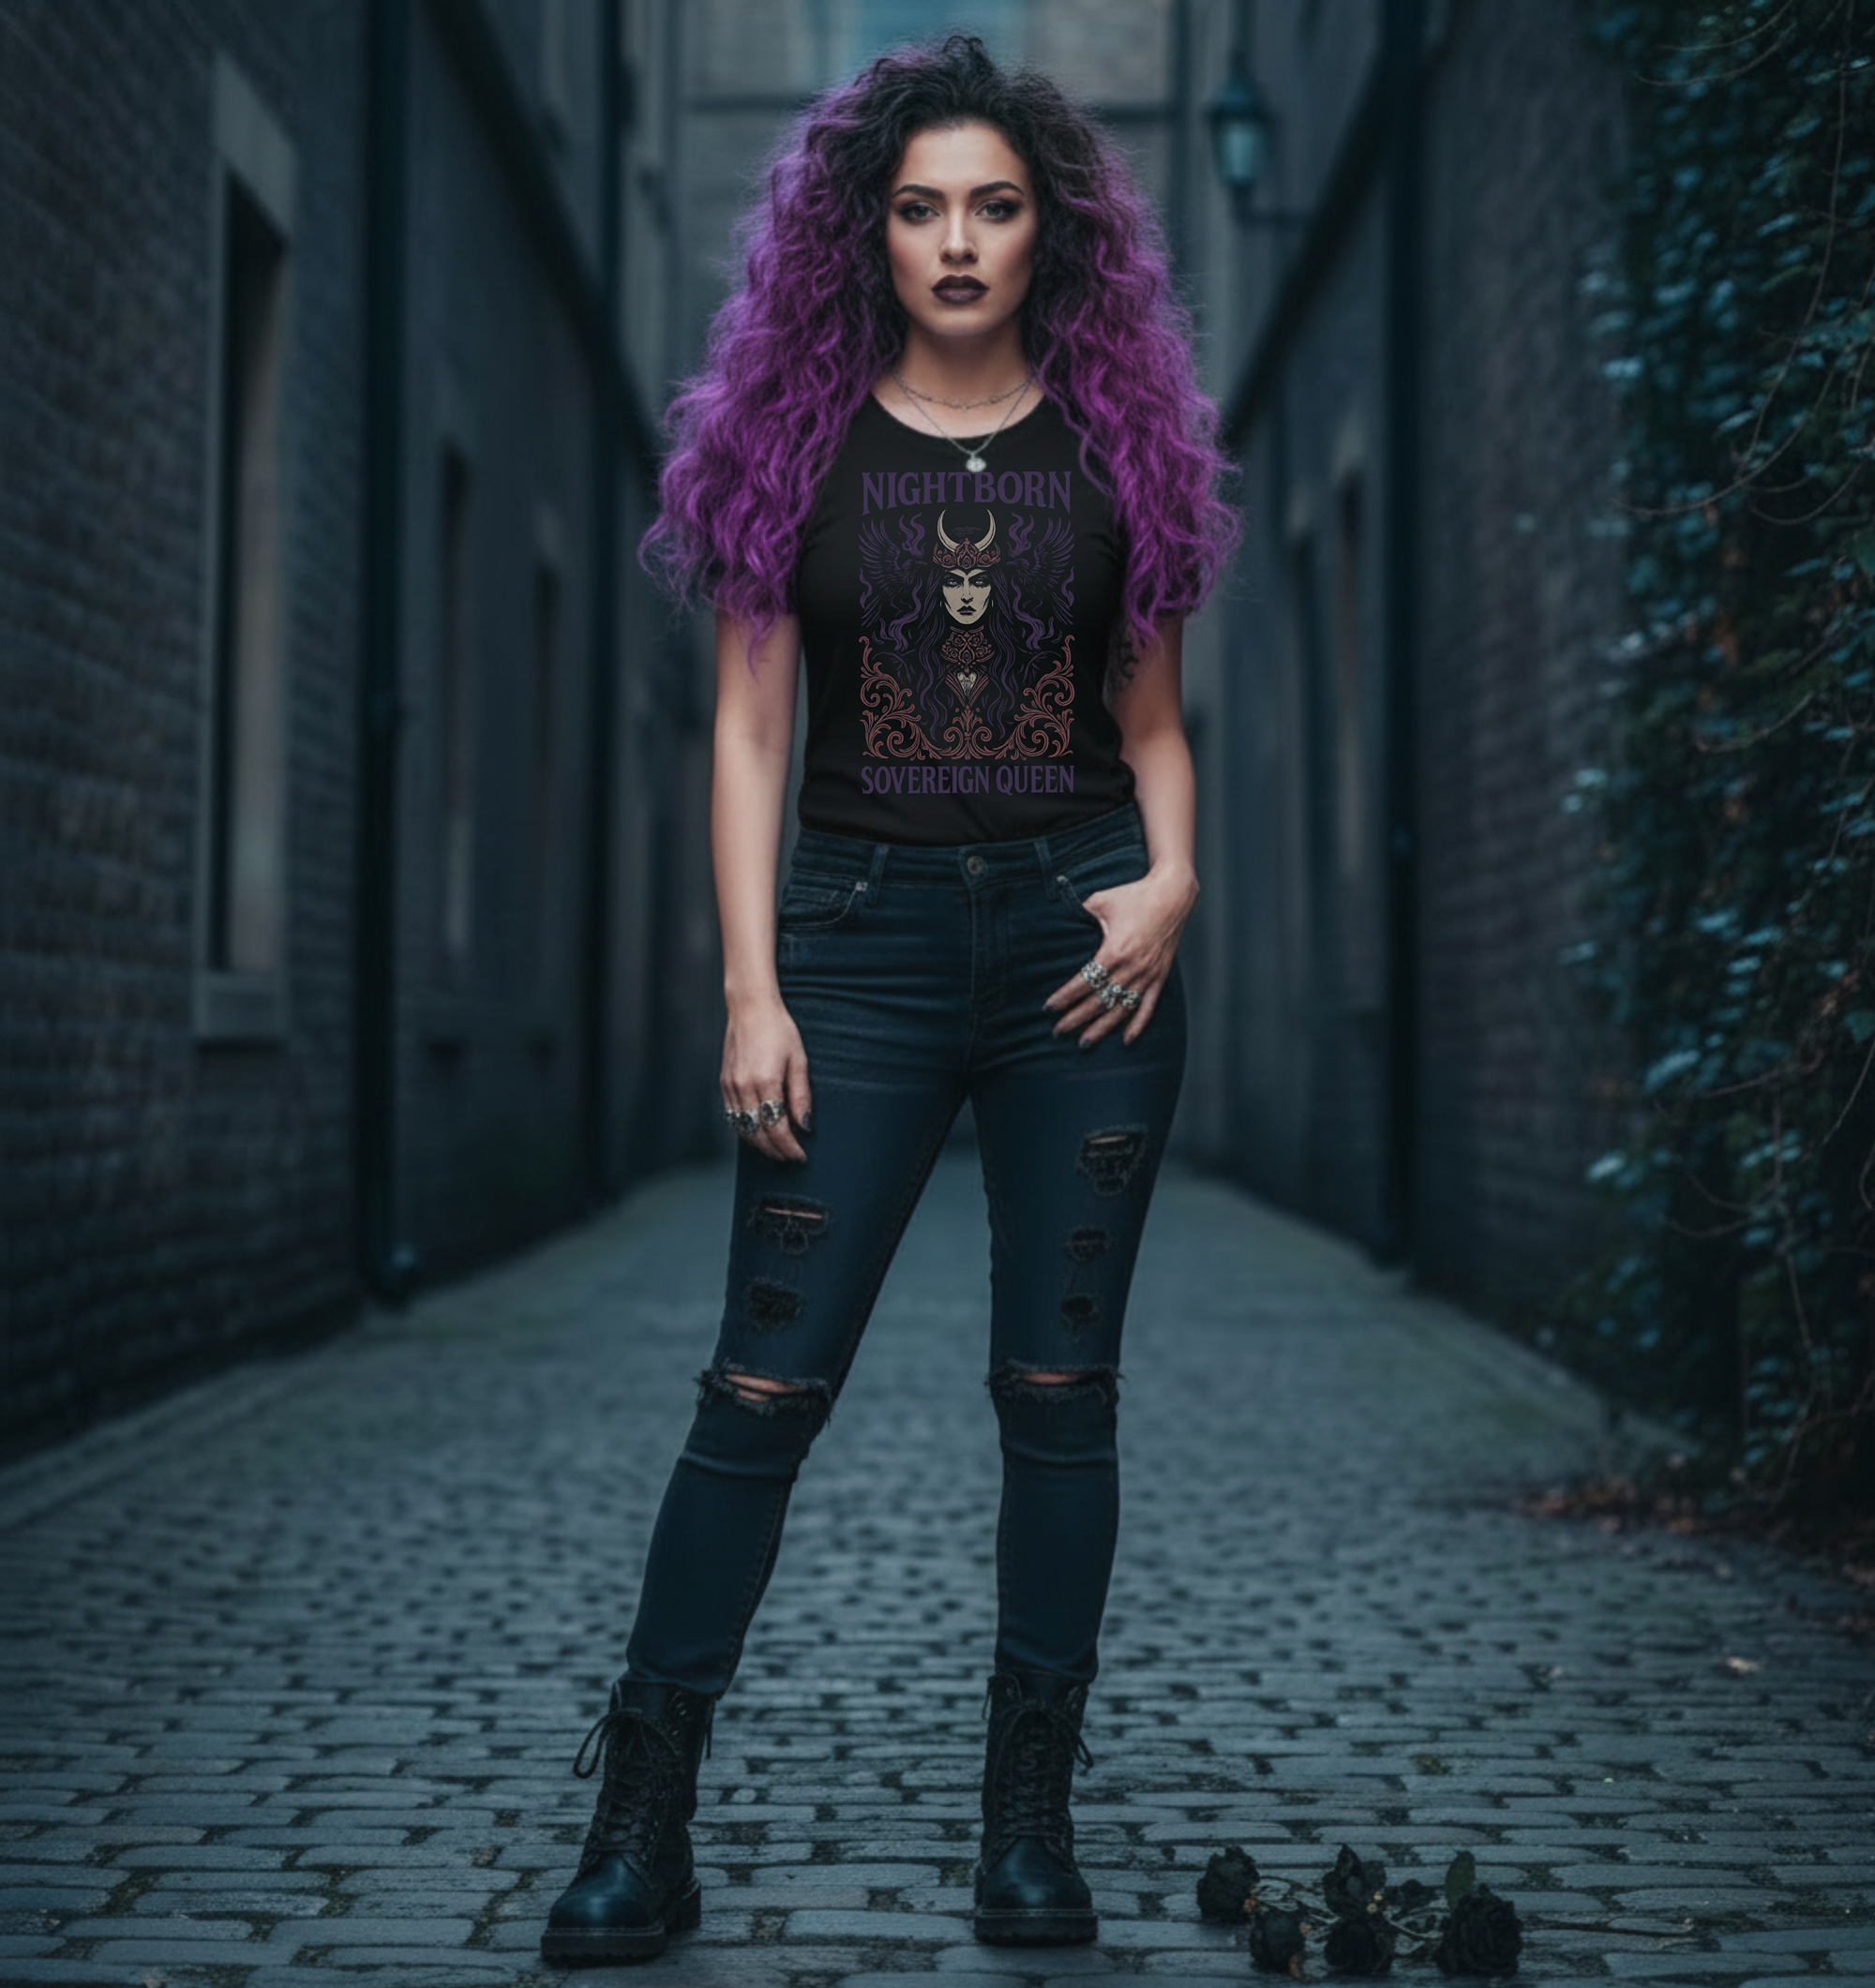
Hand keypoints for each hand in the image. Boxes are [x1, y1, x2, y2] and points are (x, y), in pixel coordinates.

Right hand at [722, 993, 813, 1162]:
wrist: (750, 1008)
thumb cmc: (778, 1029)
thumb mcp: (798, 1060)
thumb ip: (801, 1095)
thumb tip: (805, 1125)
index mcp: (765, 1082)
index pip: (777, 1129)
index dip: (789, 1147)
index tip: (801, 1156)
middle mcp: (743, 1087)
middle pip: (758, 1134)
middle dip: (775, 1152)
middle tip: (791, 1158)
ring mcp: (730, 1086)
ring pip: (742, 1129)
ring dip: (760, 1145)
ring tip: (777, 1150)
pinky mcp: (724, 1083)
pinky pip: (733, 1116)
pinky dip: (746, 1130)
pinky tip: (758, 1132)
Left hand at [1043, 863, 1197, 1048]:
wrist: (1173, 895)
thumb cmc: (1134, 896)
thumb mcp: (1100, 901)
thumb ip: (1079, 915)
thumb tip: (1057, 923)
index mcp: (1115, 951)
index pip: (1083, 982)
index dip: (1064, 997)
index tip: (1048, 1007)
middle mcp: (1132, 968)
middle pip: (1099, 1001)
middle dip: (1076, 1018)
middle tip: (1057, 1030)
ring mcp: (1148, 975)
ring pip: (1121, 1010)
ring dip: (1102, 1028)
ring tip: (1084, 1042)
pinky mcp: (1160, 976)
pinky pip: (1148, 1007)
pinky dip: (1138, 1025)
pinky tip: (1126, 1040)